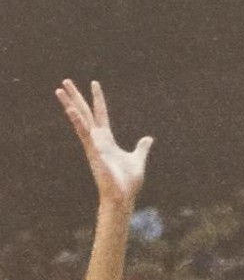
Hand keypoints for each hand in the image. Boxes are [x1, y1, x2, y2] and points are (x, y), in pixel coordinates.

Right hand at [55, 80, 152, 211]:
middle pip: (85, 113)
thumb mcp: (138, 160)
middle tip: (66, 81)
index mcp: (107, 140)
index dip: (98, 99)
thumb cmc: (128, 183)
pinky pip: (84, 134)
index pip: (101, 114)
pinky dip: (78, 122)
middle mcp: (97, 140)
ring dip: (69, 104)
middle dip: (76, 97)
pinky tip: (71, 109)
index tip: (94, 83)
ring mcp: (93, 145)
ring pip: (80, 120)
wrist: (123, 198)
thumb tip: (148, 138)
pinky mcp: (93, 152)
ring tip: (59, 90)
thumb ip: (141, 148)